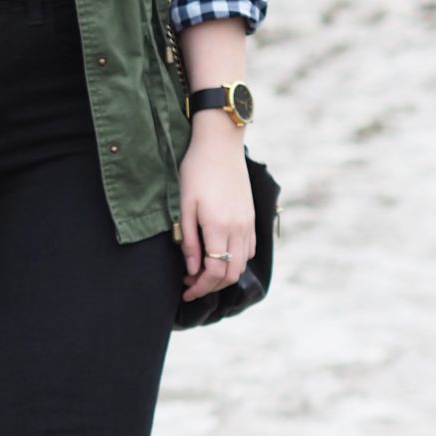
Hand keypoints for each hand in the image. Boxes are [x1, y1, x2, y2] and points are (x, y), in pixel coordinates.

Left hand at [177, 115, 254, 304]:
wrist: (220, 144)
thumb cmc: (196, 170)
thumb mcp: (184, 205)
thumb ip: (189, 241)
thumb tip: (192, 270)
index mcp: (219, 226)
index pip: (214, 271)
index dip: (200, 287)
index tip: (185, 291)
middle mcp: (238, 228)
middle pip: (230, 273)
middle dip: (210, 286)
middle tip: (189, 283)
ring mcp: (248, 223)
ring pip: (241, 264)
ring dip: (222, 275)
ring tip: (200, 271)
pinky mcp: (251, 217)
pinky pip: (248, 250)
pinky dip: (235, 261)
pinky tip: (218, 255)